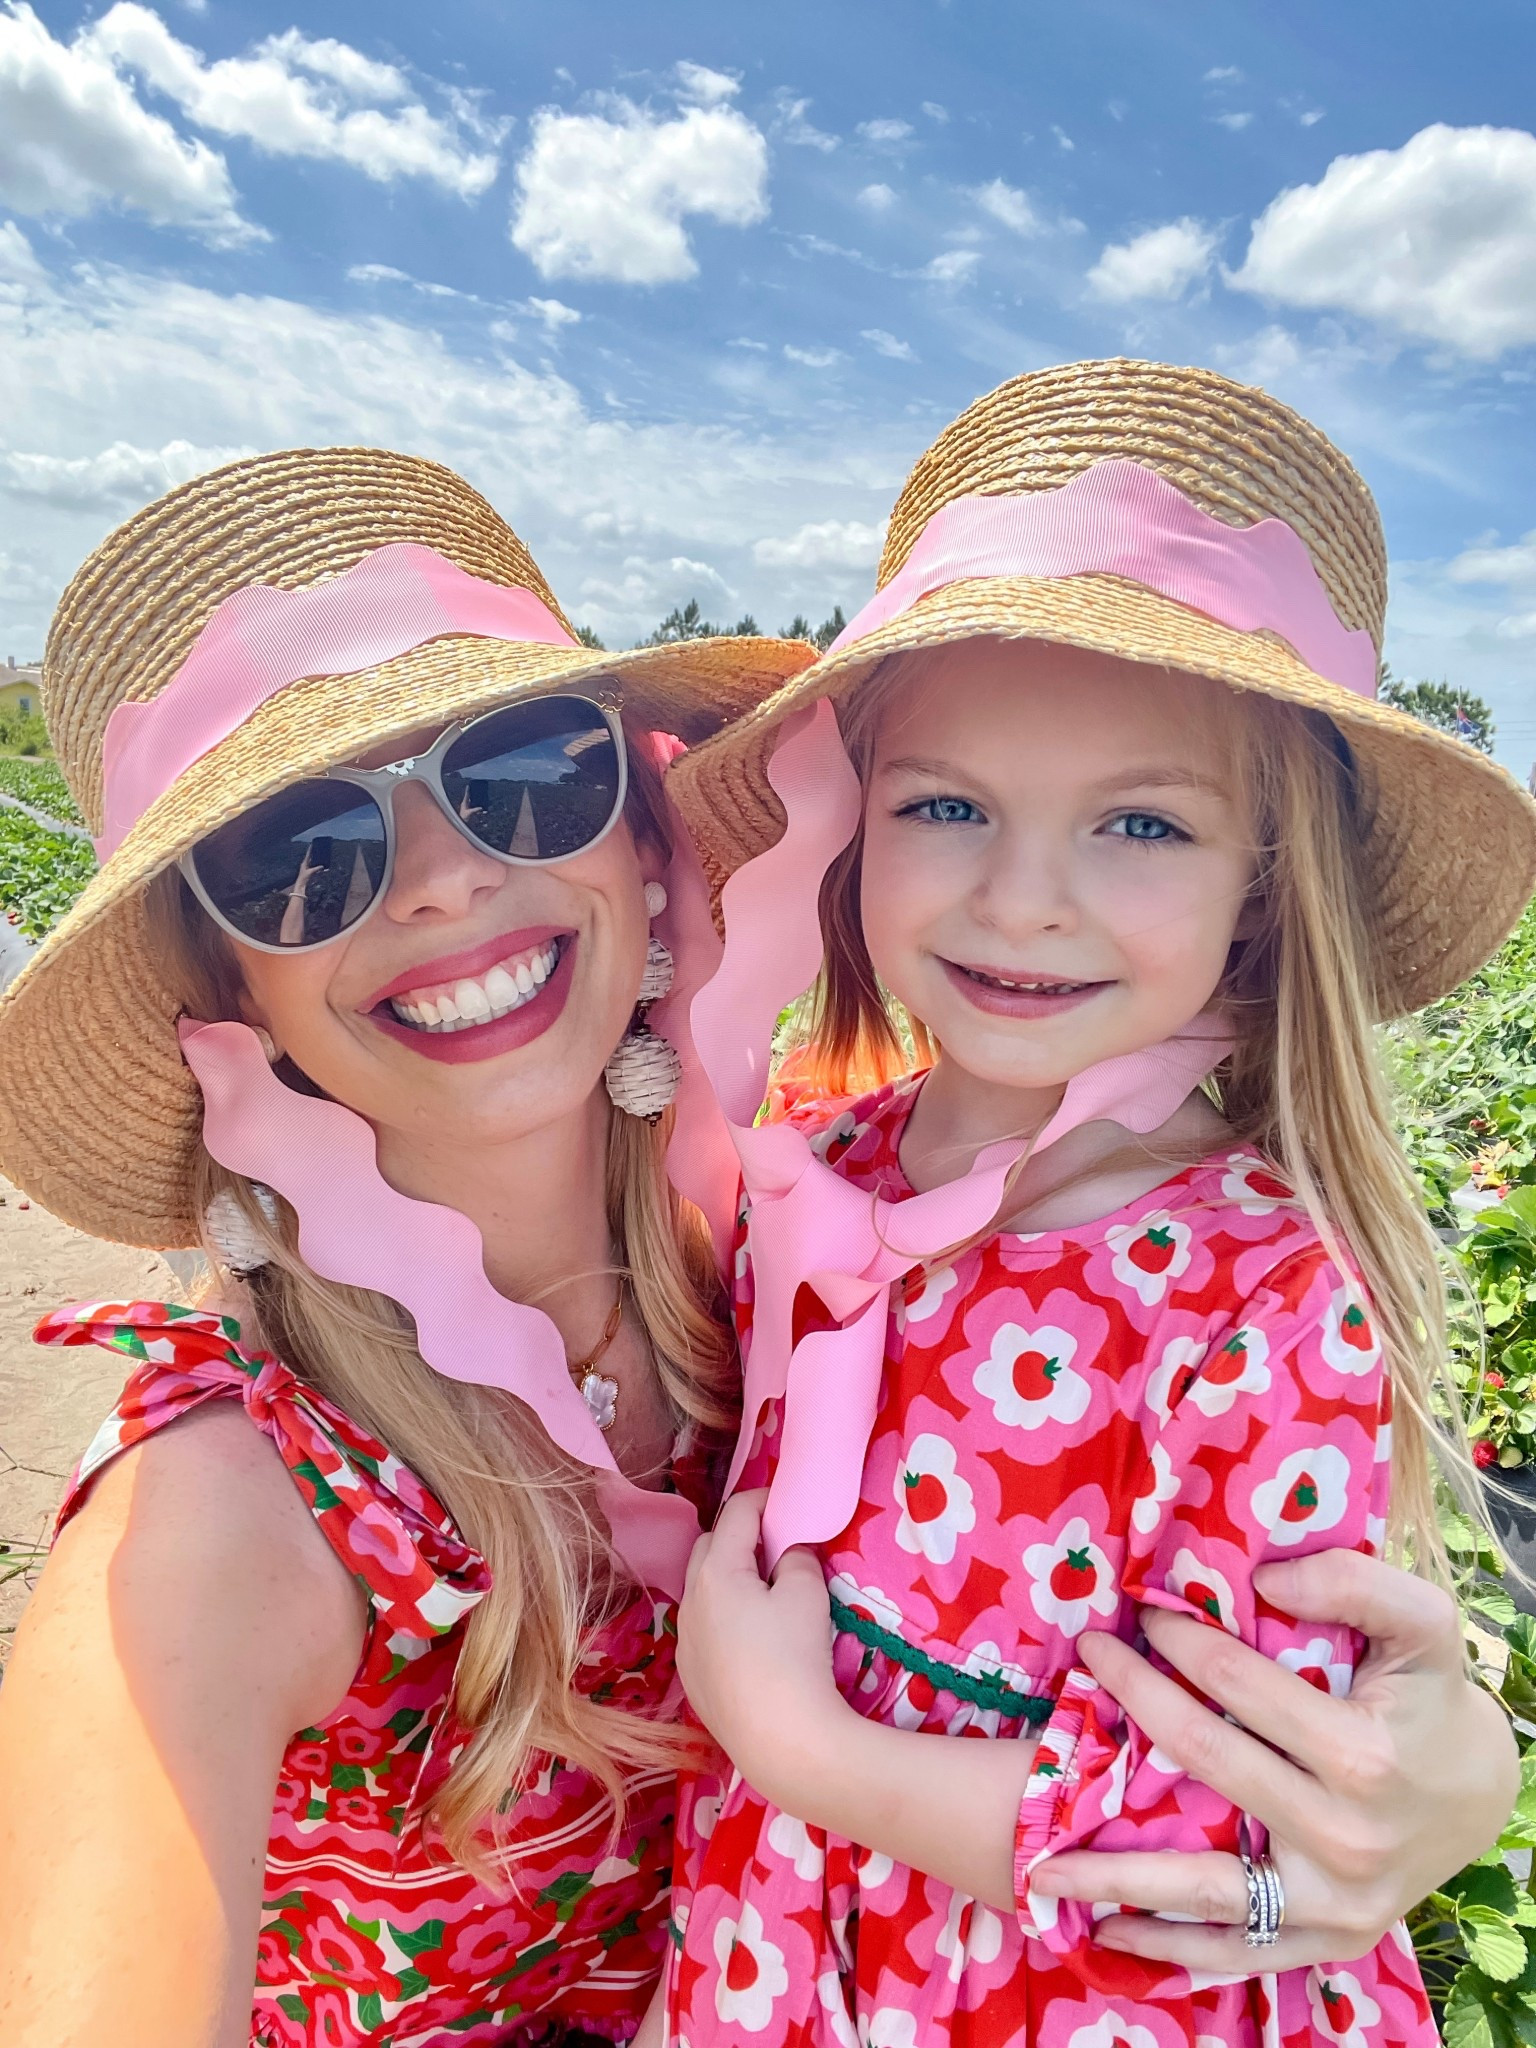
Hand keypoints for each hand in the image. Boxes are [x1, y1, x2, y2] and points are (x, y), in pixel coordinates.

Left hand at [677, 1490, 845, 1810]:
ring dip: (728, 1579)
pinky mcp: (691, 1676)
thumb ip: (796, 1558)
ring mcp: (685, 1641)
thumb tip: (787, 1552)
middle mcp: (690, 1600)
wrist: (780, 1741)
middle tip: (777, 1545)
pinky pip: (703, 1629)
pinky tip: (752, 1640)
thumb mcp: (806, 1593)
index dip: (764, 1500)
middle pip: (710, 1547)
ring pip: (702, 1590)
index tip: (787, 1503)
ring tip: (765, 1593)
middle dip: (740, 1537)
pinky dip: (723, 1618)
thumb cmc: (794, 1656)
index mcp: (715, 1570)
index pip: (737, 1514)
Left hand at [1030, 1549, 1517, 1972]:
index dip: (1178, 1642)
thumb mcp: (1422, 1624)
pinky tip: (1105, 1929)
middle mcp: (1343, 1837)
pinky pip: (1238, 1951)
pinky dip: (1169, 1946)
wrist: (1480, 1795)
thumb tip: (1264, 1577)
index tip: (1139, 1614)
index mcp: (1362, 1756)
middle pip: (1205, 1761)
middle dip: (1134, 1700)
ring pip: (1204, 1888)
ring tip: (1040, 1860)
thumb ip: (1354, 1582)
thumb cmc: (1432, 1697)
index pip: (1237, 1685)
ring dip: (1116, 1875)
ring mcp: (1333, 1901)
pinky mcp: (1329, 1940)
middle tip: (1087, 1660)